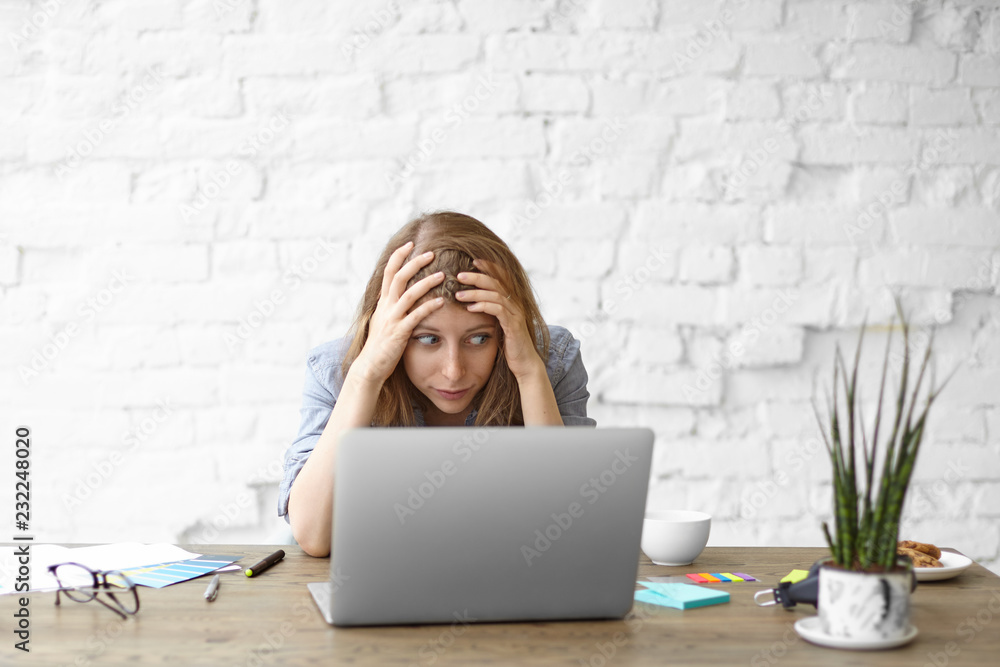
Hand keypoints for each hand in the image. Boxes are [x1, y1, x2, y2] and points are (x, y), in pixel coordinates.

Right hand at [355, 242, 445, 384]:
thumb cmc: (380, 344)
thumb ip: (389, 305)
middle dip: (414, 262)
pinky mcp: (399, 333)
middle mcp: (386, 307)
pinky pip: (415, 316)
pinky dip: (428, 307)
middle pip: (399, 277)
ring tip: (442, 275)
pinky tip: (441, 301)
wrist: (370, 366)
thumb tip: (393, 292)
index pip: (389, 272)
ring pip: (408, 294)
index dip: (398, 256)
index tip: (410, 243)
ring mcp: (392, 319)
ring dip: (426, 282)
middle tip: (431, 252)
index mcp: (383, 302)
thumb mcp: (382, 320)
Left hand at [456, 258, 543, 381]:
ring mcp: (516, 314)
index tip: (472, 261)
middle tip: (459, 274)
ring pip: (496, 295)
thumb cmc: (509, 344)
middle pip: (496, 282)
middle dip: (477, 276)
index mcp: (511, 301)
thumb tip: (471, 301)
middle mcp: (516, 304)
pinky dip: (483, 307)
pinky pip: (498, 311)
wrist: (524, 363)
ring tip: (458, 294)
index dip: (489, 267)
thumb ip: (490, 310)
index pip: (501, 277)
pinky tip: (470, 308)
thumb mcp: (498, 323)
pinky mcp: (514, 326)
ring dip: (475, 293)